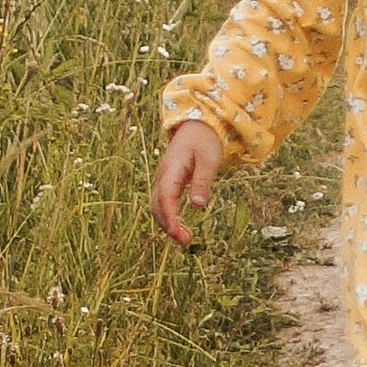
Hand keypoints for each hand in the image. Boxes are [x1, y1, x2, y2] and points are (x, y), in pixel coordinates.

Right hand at [152, 119, 224, 245]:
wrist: (197, 126)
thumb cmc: (205, 141)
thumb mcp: (209, 160)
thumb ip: (202, 182)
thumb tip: (198, 206)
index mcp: (171, 170)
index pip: (166, 199)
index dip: (171, 219)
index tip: (180, 235)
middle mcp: (163, 176)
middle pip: (158, 206)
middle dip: (168, 226)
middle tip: (185, 241)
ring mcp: (163, 179)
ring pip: (159, 206)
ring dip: (168, 223)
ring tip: (185, 238)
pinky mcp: (168, 182)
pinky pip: (164, 203)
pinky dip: (170, 217)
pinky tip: (183, 227)